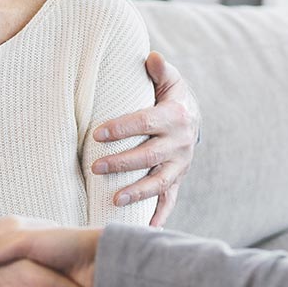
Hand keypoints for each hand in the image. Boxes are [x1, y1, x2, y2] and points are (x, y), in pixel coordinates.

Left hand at [91, 52, 199, 226]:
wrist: (193, 118)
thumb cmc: (170, 96)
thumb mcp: (170, 80)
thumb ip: (160, 70)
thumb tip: (151, 57)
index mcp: (177, 117)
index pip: (145, 123)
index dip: (121, 129)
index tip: (97, 134)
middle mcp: (181, 144)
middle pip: (149, 156)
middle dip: (121, 163)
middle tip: (94, 167)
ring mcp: (181, 165)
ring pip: (159, 182)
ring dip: (137, 192)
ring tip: (114, 200)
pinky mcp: (178, 180)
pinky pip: (169, 201)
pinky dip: (159, 216)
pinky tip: (145, 229)